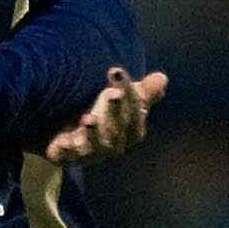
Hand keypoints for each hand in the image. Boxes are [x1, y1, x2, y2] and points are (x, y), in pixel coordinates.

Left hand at [44, 68, 167, 165]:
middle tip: (113, 94)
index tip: (116, 71)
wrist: (73, 138)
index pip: (135, 113)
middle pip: (117, 128)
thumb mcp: (124, 101)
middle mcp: (114, 144)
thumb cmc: (106, 117)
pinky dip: (68, 149)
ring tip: (89, 119)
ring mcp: (91, 153)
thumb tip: (162, 78)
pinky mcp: (69, 157)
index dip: (129, 93)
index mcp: (131, 131)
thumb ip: (143, 92)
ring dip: (93, 132)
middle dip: (116, 111)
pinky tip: (66, 141)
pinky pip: (69, 156)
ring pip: (95, 144)